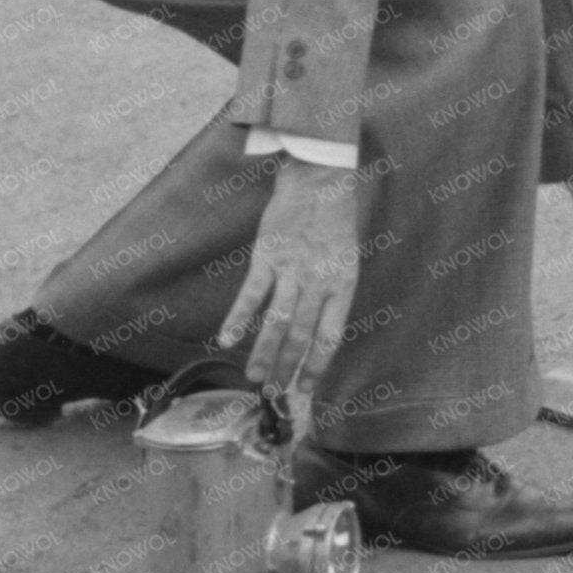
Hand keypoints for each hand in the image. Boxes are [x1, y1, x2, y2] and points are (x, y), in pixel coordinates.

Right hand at [215, 158, 358, 424]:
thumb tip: (316, 333)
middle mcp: (319, 282)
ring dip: (263, 353)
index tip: (306, 389)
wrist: (319, 180)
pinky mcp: (267, 256)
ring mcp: (292, 270)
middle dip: (286, 368)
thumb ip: (332, 294)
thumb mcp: (345, 259)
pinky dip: (238, 319)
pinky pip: (251, 294)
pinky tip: (227, 340)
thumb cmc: (334, 221)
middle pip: (301, 335)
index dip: (317, 366)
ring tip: (253, 377)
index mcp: (343, 284)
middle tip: (273, 392)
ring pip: (276, 321)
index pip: (330, 336)